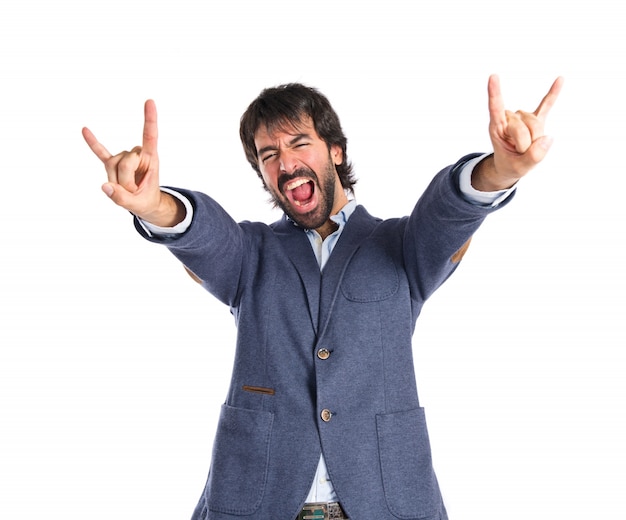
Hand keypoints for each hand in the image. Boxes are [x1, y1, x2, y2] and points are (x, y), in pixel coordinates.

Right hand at [82, 100, 183, 225]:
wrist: (143, 202)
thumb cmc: (146, 200)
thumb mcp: (139, 205)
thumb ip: (123, 198)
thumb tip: (105, 186)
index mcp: (151, 158)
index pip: (150, 136)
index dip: (149, 119)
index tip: (150, 101)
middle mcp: (136, 153)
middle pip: (124, 161)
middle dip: (126, 180)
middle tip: (134, 190)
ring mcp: (123, 157)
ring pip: (112, 165)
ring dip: (116, 181)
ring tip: (127, 188)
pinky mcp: (111, 162)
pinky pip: (100, 152)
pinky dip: (92, 142)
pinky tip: (84, 130)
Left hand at [473, 75, 563, 190]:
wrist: (512, 166)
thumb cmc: (511, 165)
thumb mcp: (518, 168)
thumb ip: (532, 157)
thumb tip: (548, 138)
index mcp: (497, 127)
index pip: (495, 107)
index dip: (495, 93)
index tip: (493, 77)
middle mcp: (509, 118)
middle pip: (525, 124)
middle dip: (527, 142)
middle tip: (520, 153)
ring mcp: (523, 117)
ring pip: (536, 123)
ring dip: (536, 138)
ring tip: (527, 147)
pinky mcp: (537, 118)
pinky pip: (547, 105)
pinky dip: (553, 93)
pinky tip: (560, 79)